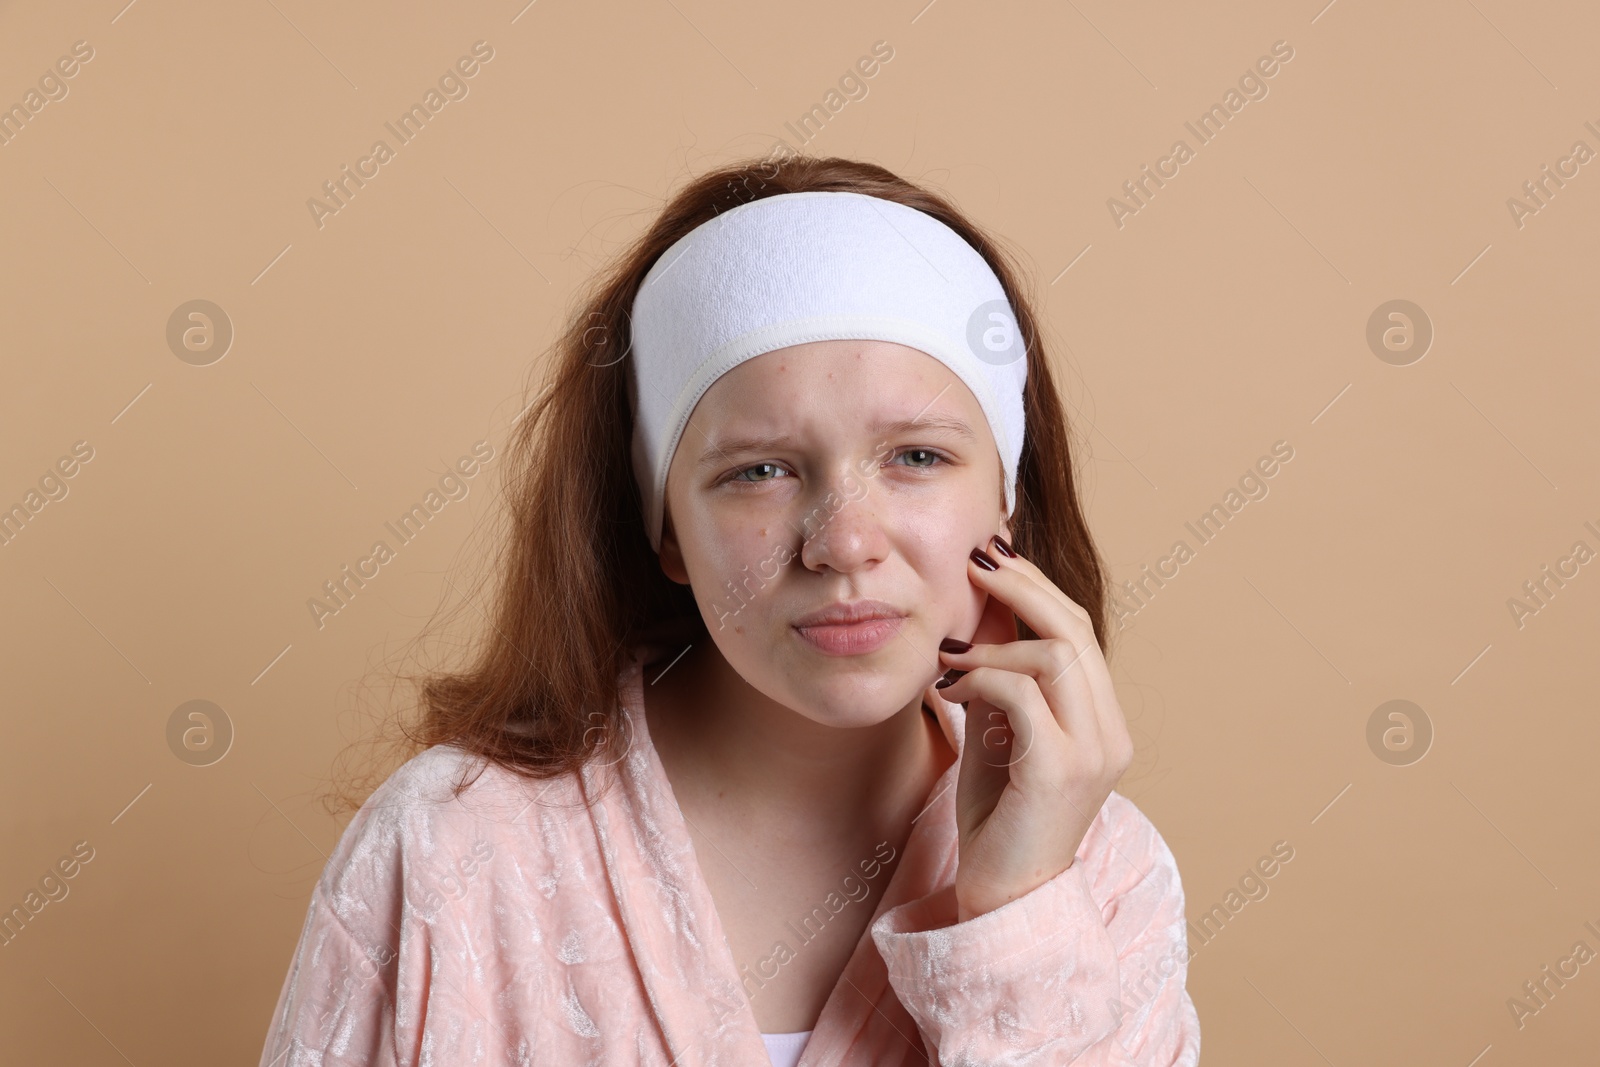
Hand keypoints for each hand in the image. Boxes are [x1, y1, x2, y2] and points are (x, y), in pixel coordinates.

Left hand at [928, 535, 1133, 921]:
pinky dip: (982, 675)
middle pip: (1074, 629)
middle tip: (974, 557)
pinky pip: (1023, 694)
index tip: (994, 553)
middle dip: (1021, 584)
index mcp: (1102, 720)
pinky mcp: (1060, 770)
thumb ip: (1000, 676)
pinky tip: (949, 685)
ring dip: (993, 639)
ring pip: (1055, 654)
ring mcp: (1092, 752)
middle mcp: (1110, 732)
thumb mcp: (998, 730)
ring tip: (949, 651)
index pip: (1078, 631)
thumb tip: (980, 609)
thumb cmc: (997, 816)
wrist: (1003, 896)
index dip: (1037, 585)